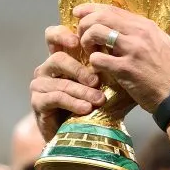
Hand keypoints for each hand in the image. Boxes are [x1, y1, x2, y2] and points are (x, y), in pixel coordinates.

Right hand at [31, 26, 107, 141]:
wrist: (76, 135)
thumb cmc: (92, 106)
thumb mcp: (105, 85)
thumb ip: (111, 69)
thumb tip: (132, 56)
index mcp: (61, 59)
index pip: (54, 36)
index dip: (63, 34)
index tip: (77, 41)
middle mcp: (47, 69)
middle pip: (58, 59)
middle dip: (79, 69)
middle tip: (96, 81)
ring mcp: (40, 85)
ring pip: (60, 82)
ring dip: (82, 91)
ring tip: (98, 100)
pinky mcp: (37, 102)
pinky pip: (55, 98)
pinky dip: (73, 103)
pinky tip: (86, 109)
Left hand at [75, 3, 169, 112]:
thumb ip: (161, 36)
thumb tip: (157, 34)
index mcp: (147, 26)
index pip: (113, 9)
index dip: (92, 8)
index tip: (79, 13)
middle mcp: (139, 33)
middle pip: (101, 16)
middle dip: (85, 23)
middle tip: (82, 36)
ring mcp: (132, 50)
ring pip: (96, 32)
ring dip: (86, 41)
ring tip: (89, 52)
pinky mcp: (125, 69)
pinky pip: (98, 59)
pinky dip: (93, 62)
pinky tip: (97, 68)